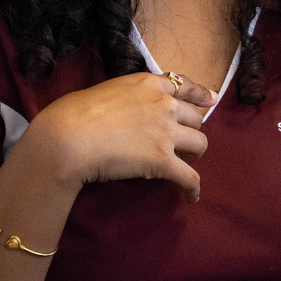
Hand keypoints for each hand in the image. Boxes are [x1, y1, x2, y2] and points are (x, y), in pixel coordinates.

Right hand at [21, 71, 218, 201]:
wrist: (69, 137)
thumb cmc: (75, 113)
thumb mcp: (108, 90)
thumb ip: (128, 97)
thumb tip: (127, 110)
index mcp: (149, 83)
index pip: (185, 85)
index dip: (201, 94)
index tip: (212, 100)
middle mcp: (164, 104)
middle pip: (196, 118)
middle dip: (192, 131)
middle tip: (183, 145)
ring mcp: (166, 132)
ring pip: (200, 144)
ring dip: (195, 156)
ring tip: (185, 166)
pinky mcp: (163, 161)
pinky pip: (190, 177)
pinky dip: (192, 189)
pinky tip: (189, 197)